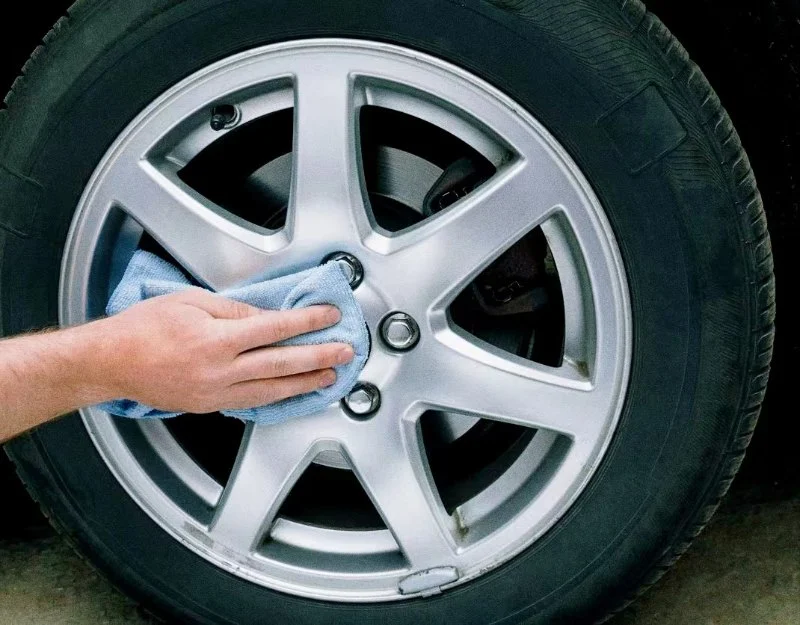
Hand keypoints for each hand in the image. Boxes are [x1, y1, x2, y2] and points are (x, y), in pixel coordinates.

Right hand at [91, 288, 353, 412]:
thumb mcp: (191, 302)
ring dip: (306, 383)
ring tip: (329, 377)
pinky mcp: (210, 406)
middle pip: (282, 364)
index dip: (307, 322)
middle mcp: (220, 370)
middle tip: (345, 352)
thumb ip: (234, 309)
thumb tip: (266, 315)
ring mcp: (217, 392)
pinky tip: (294, 393)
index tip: (329, 316)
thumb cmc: (144, 327)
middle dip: (319, 357)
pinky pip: (252, 402)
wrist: (111, 362)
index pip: (275, 328)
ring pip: (272, 390)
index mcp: (217, 339)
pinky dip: (278, 398)